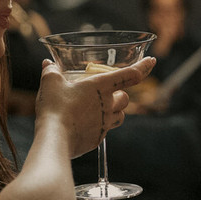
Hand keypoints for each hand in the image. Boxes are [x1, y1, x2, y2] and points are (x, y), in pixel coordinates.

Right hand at [35, 57, 155, 156]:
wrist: (55, 139)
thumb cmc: (55, 107)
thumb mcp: (50, 83)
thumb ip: (51, 71)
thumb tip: (48, 64)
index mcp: (101, 86)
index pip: (131, 74)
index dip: (143, 66)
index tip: (152, 60)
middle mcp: (108, 105)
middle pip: (125, 99)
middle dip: (121, 94)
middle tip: (109, 92)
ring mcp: (105, 124)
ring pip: (119, 116)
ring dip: (114, 111)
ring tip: (99, 108)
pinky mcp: (97, 138)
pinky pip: (104, 130)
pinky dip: (98, 125)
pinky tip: (83, 124)